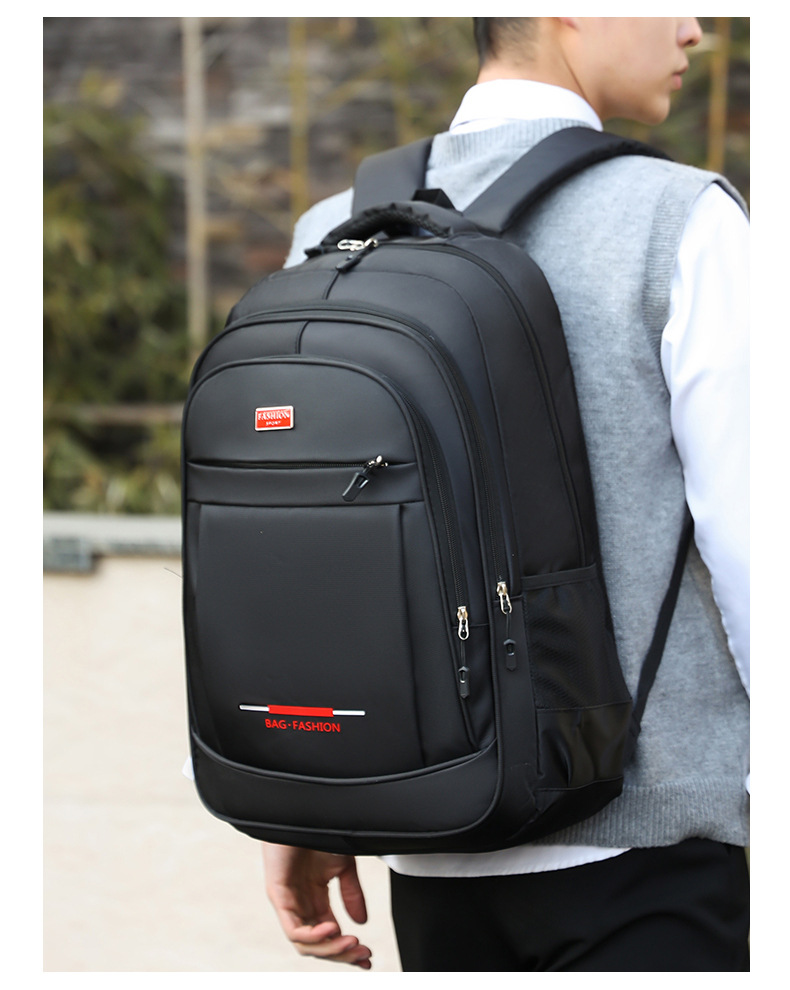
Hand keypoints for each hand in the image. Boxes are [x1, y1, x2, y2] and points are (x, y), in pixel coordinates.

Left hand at [262, 842, 372, 968]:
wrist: (304, 810)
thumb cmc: (318, 831)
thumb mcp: (343, 865)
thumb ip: (351, 893)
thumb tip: (361, 923)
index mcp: (315, 899)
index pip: (329, 935)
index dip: (347, 951)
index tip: (368, 958)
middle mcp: (300, 904)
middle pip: (318, 945)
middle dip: (342, 954)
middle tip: (363, 955)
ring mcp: (287, 901)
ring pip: (304, 944)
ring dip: (330, 949)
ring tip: (351, 944)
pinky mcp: (277, 894)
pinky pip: (292, 928)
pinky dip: (312, 936)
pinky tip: (331, 930)